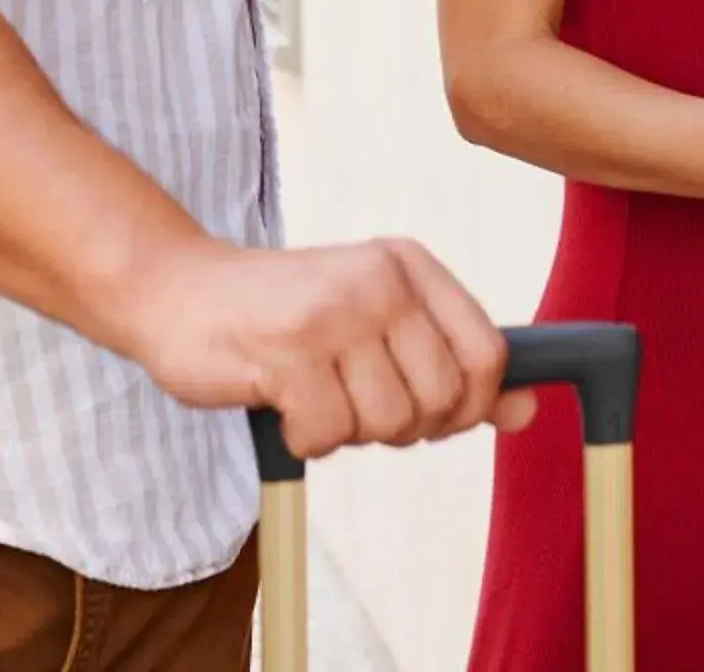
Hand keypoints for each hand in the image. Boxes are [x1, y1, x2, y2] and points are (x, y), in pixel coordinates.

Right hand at [117, 237, 537, 461]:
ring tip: (312, 395)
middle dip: (400, 426)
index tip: (431, 417)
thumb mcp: (375, 325)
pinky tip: (280, 402)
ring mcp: (334, 311)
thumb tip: (527, 411)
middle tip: (351, 403)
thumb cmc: (283, 317)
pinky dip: (304, 438)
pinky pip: (328, 435)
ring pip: (386, 423)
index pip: (487, 354)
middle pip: (440, 399)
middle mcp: (380, 279)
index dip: (468, 406)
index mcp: (410, 265)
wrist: (176, 290)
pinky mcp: (288, 349)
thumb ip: (451, 366)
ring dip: (346, 431)